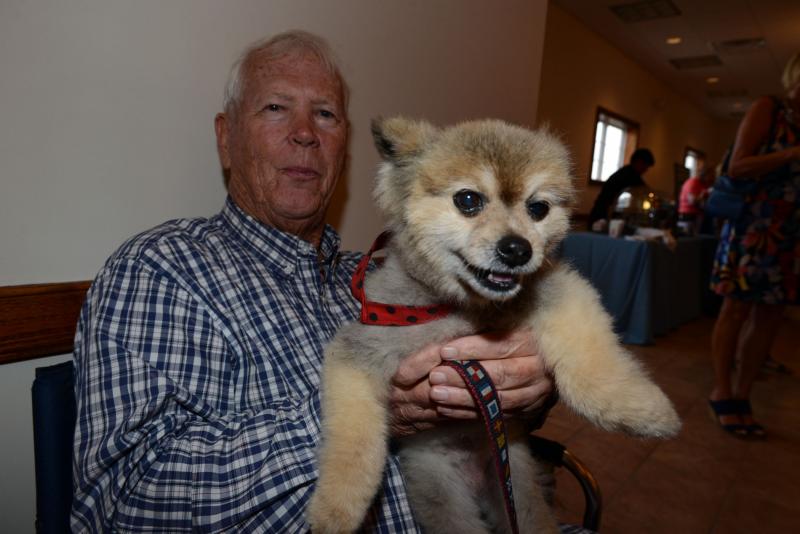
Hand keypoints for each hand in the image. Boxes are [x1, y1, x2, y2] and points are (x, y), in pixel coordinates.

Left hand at [388, 329, 554, 436]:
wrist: (553, 363)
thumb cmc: (522, 338)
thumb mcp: (512, 326)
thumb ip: (489, 331)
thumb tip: (453, 334)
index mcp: (536, 342)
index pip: (501, 346)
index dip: (472, 349)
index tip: (444, 351)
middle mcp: (540, 369)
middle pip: (500, 374)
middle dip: (465, 377)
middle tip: (436, 376)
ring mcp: (536, 393)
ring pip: (498, 398)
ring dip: (464, 398)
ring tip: (436, 394)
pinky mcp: (529, 410)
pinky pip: (496, 414)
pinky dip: (469, 412)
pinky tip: (446, 409)